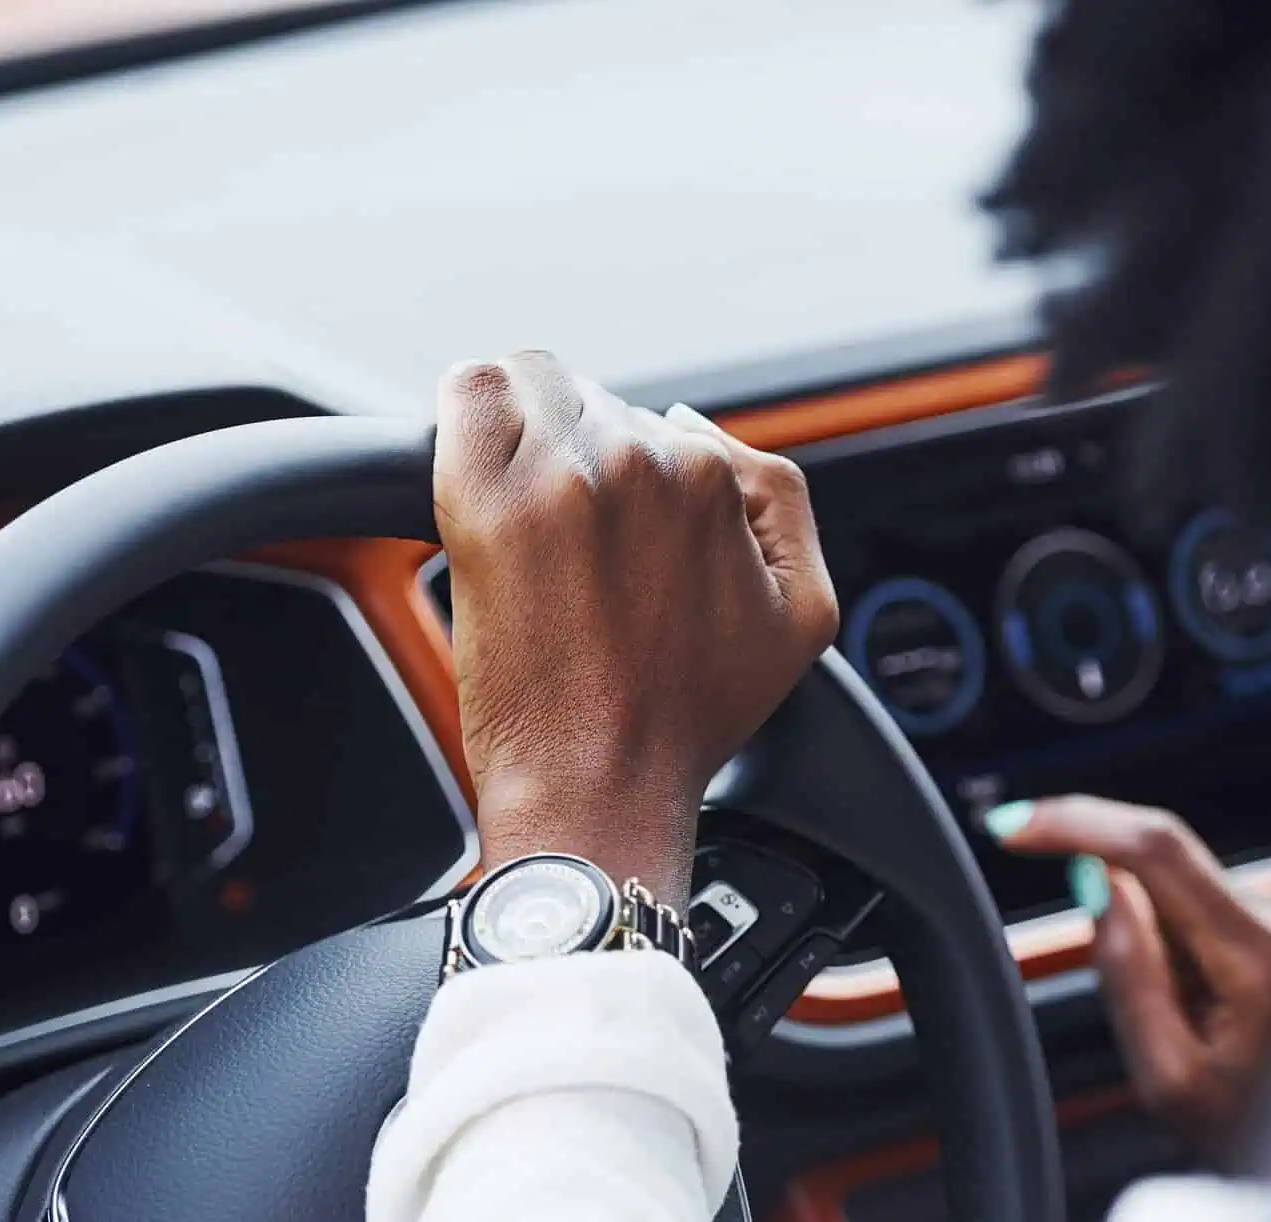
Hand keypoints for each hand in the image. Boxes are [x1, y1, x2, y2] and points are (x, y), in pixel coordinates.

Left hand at [433, 352, 838, 904]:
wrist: (601, 784)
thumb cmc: (687, 717)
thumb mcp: (802, 611)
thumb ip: (778, 498)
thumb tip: (696, 424)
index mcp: (712, 479)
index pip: (653, 422)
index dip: (626, 479)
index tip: (606, 539)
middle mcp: (640, 462)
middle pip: (589, 402)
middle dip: (577, 454)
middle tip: (566, 544)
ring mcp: (558, 478)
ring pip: (530, 389)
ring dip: (522, 436)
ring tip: (522, 516)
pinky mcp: (483, 504)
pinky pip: (468, 394)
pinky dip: (467, 411)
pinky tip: (470, 458)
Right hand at [986, 795, 1270, 1150]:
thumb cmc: (1268, 1141)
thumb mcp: (1169, 1082)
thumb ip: (1127, 975)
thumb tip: (1101, 882)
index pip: (1157, 849)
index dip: (1075, 824)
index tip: (1017, 825)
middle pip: (1181, 885)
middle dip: (1150, 934)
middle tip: (1174, 1019)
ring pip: (1215, 901)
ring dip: (1194, 950)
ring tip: (1227, 1030)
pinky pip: (1254, 915)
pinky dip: (1231, 956)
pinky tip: (1255, 1014)